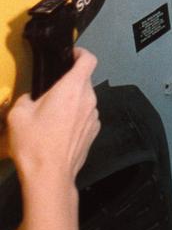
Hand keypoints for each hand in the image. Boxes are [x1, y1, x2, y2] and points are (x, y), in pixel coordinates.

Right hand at [1, 49, 99, 190]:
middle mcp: (89, 100)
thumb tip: (31, 99)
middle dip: (69, 81)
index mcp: (73, 88)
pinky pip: (86, 117)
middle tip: (50, 90)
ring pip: (85, 100)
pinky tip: (59, 131)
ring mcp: (94, 118)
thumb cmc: (34, 142)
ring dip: (73, 101)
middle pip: (85, 80)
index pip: (89, 59)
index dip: (81, 53)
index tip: (70, 55)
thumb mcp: (18, 114)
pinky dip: (76, 117)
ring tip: (52, 114)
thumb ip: (26, 98)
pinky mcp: (93, 133)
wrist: (49, 176)